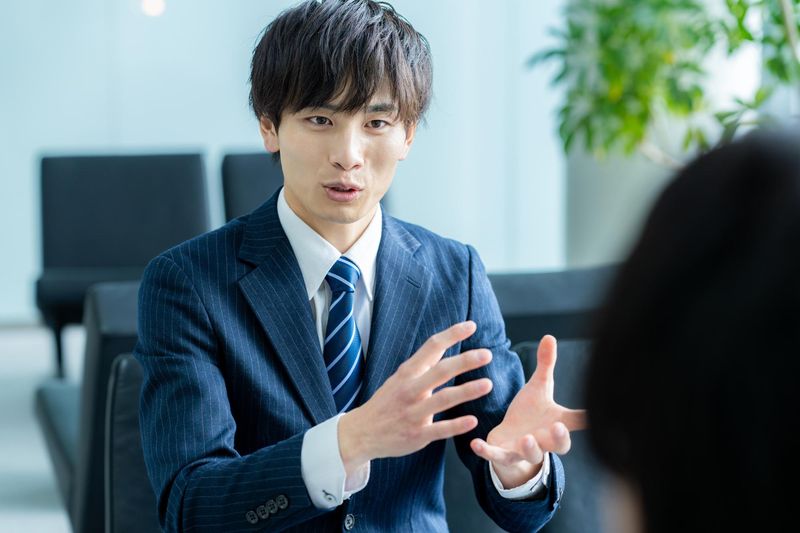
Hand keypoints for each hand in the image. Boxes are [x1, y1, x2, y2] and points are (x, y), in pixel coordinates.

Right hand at [338, 321, 492, 474]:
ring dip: (467, 391)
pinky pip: (439, 429)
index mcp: (407, 373)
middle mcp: (410, 390)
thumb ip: (422, 365)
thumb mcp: (399, 378)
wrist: (361, 433)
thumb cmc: (386, 403)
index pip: (431, 347)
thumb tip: (443, 344)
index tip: (471, 325)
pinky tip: (473, 420)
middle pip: (440, 371)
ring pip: (443, 399)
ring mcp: (413, 413)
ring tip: (488, 384)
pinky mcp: (417, 435)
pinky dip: (456, 425)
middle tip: (487, 354)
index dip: (452, 335)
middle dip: (465, 361)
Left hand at [470, 335, 586, 487]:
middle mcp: (544, 441)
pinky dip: (487, 452)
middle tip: (558, 429)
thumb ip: (546, 365)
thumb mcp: (538, 386)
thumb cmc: (530, 411)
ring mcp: (524, 451)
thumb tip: (549, 336)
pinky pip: (497, 456)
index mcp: (556, 424)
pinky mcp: (504, 454)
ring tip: (527, 438)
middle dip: (559, 438)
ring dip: (530, 448)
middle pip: (558, 445)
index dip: (587, 420)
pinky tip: (475, 443)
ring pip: (531, 454)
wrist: (511, 437)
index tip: (598, 415)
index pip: (576, 422)